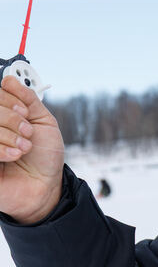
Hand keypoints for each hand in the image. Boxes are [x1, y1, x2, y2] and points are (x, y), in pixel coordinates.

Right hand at [0, 75, 64, 223]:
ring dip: (8, 135)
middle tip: (27, 132)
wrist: (45, 186)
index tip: (25, 112)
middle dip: (11, 118)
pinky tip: (14, 156)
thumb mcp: (43, 122)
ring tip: (24, 147)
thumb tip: (8, 80)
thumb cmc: (44, 156)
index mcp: (3, 115)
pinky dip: (1, 149)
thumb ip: (28, 100)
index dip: (9, 99)